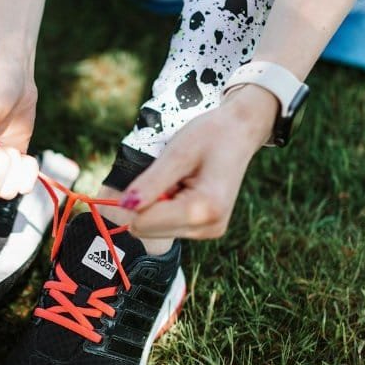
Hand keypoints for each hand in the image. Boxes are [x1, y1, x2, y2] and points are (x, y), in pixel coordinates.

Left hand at [121, 85, 277, 239]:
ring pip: (155, 229)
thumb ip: (150, 183)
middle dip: (149, 202)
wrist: (240, 132)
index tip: (155, 174)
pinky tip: (184, 187)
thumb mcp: (177, 153)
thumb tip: (124, 205)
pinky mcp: (205, 230)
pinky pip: (167, 225)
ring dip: (158, 204)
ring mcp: (208, 232)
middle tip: (172, 176)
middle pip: (148, 229)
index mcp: (204, 209)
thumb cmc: (211, 135)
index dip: (138, 197)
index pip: (144, 221)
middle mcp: (209, 227)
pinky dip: (167, 206)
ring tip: (181, 179)